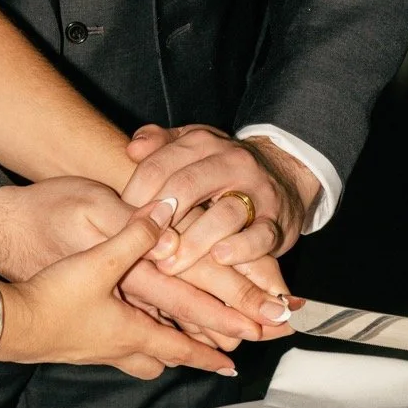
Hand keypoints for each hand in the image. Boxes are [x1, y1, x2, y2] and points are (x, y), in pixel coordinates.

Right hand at [0, 201, 235, 377]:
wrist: (4, 321)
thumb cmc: (51, 298)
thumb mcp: (97, 259)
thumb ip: (135, 235)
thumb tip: (168, 214)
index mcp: (133, 331)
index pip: (183, 346)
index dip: (211, 352)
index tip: (233, 362)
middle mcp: (117, 348)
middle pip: (163, 360)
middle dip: (188, 357)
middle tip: (209, 353)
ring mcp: (94, 351)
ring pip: (137, 359)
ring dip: (157, 352)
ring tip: (170, 341)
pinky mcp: (74, 345)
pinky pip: (113, 350)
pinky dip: (128, 342)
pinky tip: (121, 326)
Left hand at [122, 124, 320, 272]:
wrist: (285, 173)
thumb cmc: (223, 168)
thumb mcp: (192, 147)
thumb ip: (159, 145)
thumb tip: (132, 150)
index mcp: (202, 143)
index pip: (159, 166)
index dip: (135, 196)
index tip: (122, 224)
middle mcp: (231, 162)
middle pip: (187, 186)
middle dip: (161, 220)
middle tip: (142, 248)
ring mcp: (258, 191)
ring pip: (225, 213)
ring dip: (194, 242)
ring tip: (171, 264)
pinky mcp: (277, 221)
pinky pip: (260, 235)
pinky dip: (241, 248)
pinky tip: (220, 258)